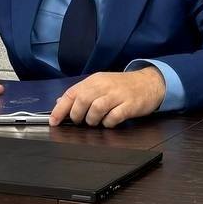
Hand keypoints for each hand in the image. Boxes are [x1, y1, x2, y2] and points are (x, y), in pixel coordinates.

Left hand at [48, 68, 165, 127]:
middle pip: (83, 100)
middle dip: (77, 115)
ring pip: (96, 109)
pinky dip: (108, 123)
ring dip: (92, 120)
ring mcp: (118, 95)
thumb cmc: (122, 86)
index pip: (72, 93)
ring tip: (96, 121)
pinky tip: (109, 122)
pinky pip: (114, 117)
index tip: (53, 121)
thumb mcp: (100, 84)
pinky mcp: (130, 105)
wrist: (149, 82)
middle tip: (80, 121)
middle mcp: (104, 85)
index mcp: (94, 80)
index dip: (60, 109)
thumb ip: (81, 93)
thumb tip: (59, 102)